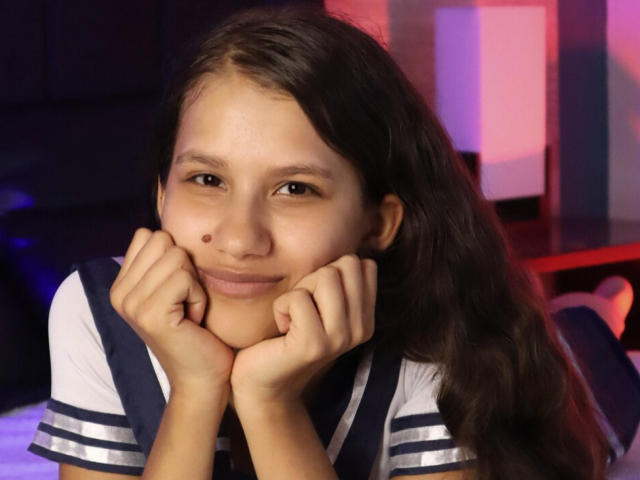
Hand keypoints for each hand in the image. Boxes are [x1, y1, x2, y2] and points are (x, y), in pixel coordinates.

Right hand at [110, 228, 233, 395]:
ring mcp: (131, 304)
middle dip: (185, 270)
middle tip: (184, 303)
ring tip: (187, 312)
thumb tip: (165, 227)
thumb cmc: (195, 330)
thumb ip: (161, 260)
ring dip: (194, 285)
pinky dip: (199, 297)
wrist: (201, 377)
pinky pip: (186, 278)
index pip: (148, 235)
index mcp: (120, 285)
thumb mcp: (173, 288)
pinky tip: (192, 320)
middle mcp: (119, 293)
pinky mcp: (151, 314)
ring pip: (177, 257)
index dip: (174, 258)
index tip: (176, 291)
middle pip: (164, 242)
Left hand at [230, 254, 376, 406]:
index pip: (361, 264)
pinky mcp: (314, 344)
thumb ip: (338, 282)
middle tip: (301, 309)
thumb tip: (351, 250)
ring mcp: (340, 338)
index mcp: (366, 318)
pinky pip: (297, 297)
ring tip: (293, 319)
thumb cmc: (286, 336)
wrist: (263, 384)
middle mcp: (361, 329)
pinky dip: (281, 307)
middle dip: (314, 278)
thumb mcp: (319, 305)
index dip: (330, 272)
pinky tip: (282, 331)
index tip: (316, 301)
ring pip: (325, 276)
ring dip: (298, 292)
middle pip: (344, 264)